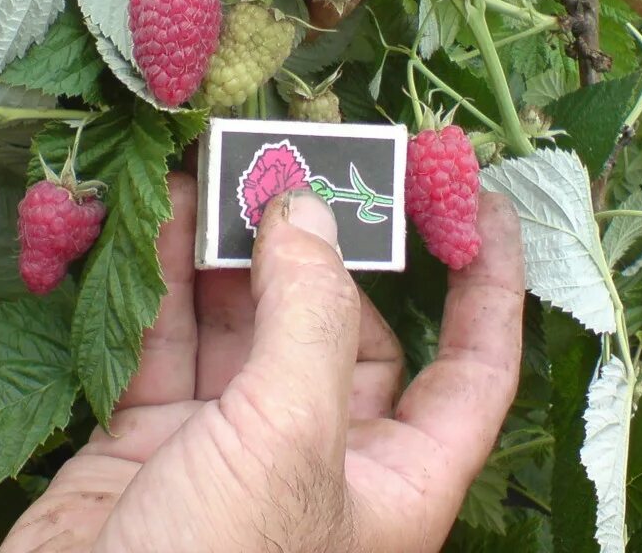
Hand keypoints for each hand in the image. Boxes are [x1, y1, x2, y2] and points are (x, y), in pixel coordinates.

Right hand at [0, 177, 524, 552]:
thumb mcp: (288, 441)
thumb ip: (306, 316)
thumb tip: (306, 210)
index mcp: (396, 479)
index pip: (471, 368)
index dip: (487, 286)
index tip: (478, 201)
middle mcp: (324, 457)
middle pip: (342, 325)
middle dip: (323, 244)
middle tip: (298, 162)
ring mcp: (234, 446)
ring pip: (249, 322)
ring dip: (236, 249)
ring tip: (223, 169)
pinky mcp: (154, 440)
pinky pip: (170, 340)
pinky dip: (167, 279)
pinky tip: (169, 216)